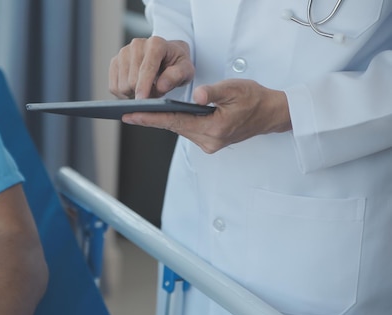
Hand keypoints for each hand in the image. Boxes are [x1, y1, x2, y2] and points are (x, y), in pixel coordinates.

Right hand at [109, 36, 194, 98]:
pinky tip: (135, 90)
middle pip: (132, 80)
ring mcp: (123, 52)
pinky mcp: (114, 62)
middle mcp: (136, 45)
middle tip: (155, 93)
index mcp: (156, 44)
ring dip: (134, 94)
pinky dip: (124, 94)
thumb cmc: (177, 64)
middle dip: (143, 93)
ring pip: (122, 86)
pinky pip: (114, 87)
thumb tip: (161, 86)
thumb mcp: (186, 70)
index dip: (144, 86)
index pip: (147, 68)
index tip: (141, 100)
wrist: (167, 56)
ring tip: (147, 90)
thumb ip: (177, 76)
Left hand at [122, 79, 292, 152]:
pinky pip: (186, 130)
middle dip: (150, 120)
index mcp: (214, 129)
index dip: (150, 118)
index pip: (175, 122)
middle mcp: (209, 141)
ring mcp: (209, 144)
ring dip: (161, 121)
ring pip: (179, 129)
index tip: (130, 116)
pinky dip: (174, 122)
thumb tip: (197, 96)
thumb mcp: (236, 89)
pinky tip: (161, 114)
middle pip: (173, 127)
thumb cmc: (254, 98)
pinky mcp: (209, 142)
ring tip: (137, 113)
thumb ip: (214, 91)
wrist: (270, 114)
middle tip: (125, 114)